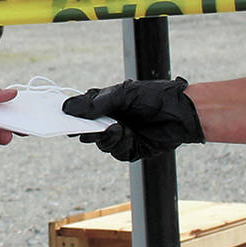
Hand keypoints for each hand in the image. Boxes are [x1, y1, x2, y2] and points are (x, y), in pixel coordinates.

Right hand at [63, 78, 204, 161]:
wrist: (182, 113)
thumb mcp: (123, 94)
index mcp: (108, 104)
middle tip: (86, 129)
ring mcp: (122, 136)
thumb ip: (96, 103)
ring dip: (106, 137)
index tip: (63, 119)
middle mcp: (112, 120)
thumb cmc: (155, 97)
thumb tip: (68, 107)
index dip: (72, 117)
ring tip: (118, 128)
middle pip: (88, 131)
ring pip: (101, 144)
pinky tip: (128, 135)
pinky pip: (117, 152)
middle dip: (87, 130)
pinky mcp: (132, 150)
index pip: (83, 112)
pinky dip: (120, 144)